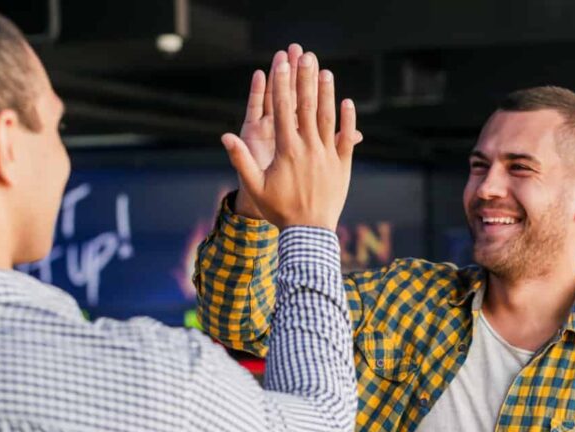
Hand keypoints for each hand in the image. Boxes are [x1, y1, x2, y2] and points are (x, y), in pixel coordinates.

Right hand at [222, 50, 360, 229]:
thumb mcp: (255, 186)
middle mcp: (308, 148)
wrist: (309, 232)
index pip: (282, 109)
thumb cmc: (279, 211)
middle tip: (305, 56)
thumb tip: (225, 136)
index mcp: (286, 149)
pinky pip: (347, 138)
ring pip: (327, 118)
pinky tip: (347, 102)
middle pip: (306, 106)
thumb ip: (240, 159)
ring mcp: (327, 155)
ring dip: (326, 93)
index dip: (282, 84)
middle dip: (304, 79)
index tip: (282, 64)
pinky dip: (348, 120)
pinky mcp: (343, 165)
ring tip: (325, 71)